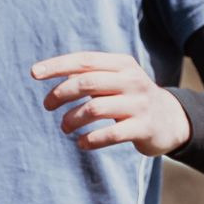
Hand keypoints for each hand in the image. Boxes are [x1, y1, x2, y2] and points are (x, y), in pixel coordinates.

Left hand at [31, 52, 191, 154]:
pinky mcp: (143, 128)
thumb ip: (89, 75)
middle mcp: (132, 81)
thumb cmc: (130, 98)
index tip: (34, 73)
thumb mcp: (116, 80)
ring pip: (95, 108)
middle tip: (47, 105)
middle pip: (88, 83)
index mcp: (122, 64)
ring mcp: (139, 104)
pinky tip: (81, 143)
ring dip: (72, 119)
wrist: (170, 120)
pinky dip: (90, 140)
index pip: (85, 60)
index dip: (58, 65)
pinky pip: (110, 134)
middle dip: (61, 94)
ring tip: (64, 127)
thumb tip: (51, 73)